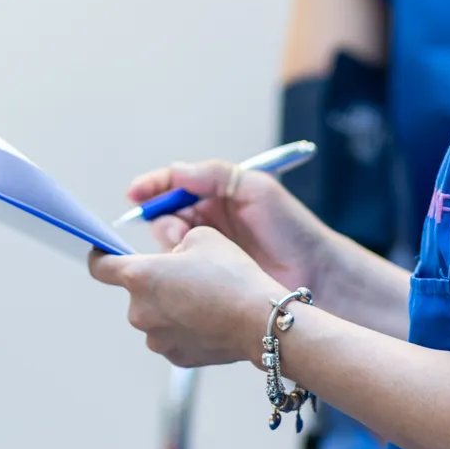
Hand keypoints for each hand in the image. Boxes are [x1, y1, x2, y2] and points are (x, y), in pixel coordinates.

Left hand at [88, 227, 280, 367]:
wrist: (261, 321)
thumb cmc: (233, 276)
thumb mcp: (203, 237)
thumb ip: (176, 243)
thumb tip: (172, 260)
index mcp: (140, 277)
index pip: (100, 266)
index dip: (100, 256)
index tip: (103, 253)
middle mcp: (139, 311)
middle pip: (138, 292)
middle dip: (157, 282)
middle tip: (190, 276)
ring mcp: (157, 339)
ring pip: (157, 315)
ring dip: (172, 306)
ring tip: (207, 300)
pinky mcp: (176, 357)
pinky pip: (173, 336)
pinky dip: (186, 327)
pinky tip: (211, 320)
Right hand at [124, 160, 334, 293]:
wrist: (315, 274)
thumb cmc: (290, 227)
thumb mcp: (256, 187)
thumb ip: (215, 174)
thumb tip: (175, 170)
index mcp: (218, 194)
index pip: (173, 185)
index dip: (151, 188)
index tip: (134, 195)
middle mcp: (208, 220)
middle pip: (165, 215)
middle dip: (161, 220)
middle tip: (177, 233)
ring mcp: (208, 249)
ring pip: (169, 244)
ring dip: (170, 246)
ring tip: (189, 252)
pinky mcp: (208, 278)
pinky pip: (179, 271)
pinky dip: (175, 269)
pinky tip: (186, 272)